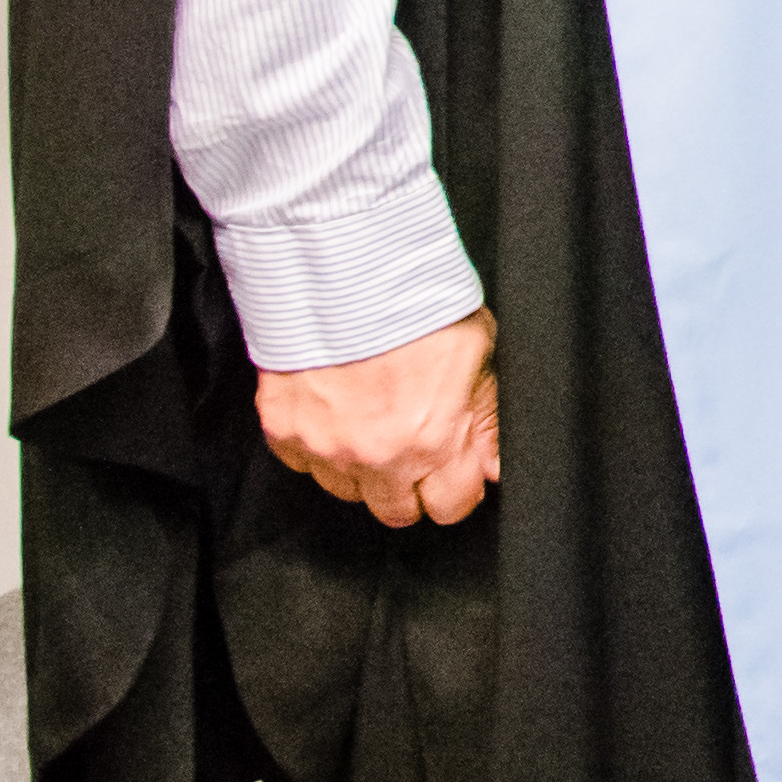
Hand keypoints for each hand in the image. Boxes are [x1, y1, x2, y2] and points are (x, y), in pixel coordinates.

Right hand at [255, 307, 502, 525]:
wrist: (344, 269)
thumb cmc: (412, 301)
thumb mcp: (478, 352)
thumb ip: (488, 419)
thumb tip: (495, 465)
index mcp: (433, 440)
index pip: (452, 507)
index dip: (458, 488)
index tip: (456, 469)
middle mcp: (378, 457)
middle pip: (397, 512)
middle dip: (412, 486)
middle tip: (415, 445)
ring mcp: (326, 449)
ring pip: (349, 493)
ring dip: (365, 470)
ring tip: (374, 421)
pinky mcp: (286, 433)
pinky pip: (305, 464)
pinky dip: (321, 447)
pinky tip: (338, 411)